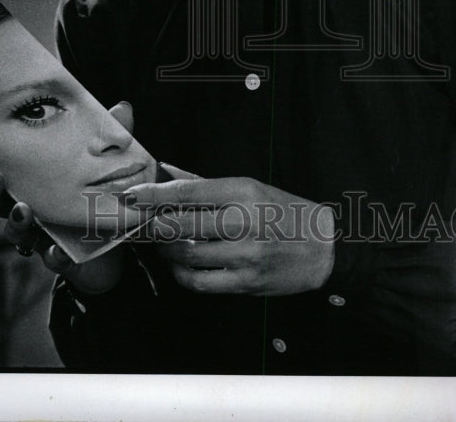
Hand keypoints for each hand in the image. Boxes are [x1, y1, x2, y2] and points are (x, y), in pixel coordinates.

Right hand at [0, 100, 135, 293]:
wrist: (117, 246)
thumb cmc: (98, 195)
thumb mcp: (106, 162)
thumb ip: (111, 135)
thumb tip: (122, 106)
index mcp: (31, 181)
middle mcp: (28, 208)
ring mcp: (41, 235)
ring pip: (16, 233)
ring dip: (16, 222)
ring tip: (24, 210)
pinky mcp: (61, 258)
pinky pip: (52, 260)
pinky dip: (53, 256)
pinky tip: (57, 250)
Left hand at [124, 169, 335, 295]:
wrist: (323, 248)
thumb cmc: (283, 212)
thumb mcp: (249, 187)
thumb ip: (205, 184)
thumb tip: (166, 172)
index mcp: (243, 192)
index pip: (187, 192)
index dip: (154, 194)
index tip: (132, 195)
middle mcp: (243, 222)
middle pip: (180, 225)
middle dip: (152, 224)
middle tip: (140, 221)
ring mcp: (245, 256)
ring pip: (186, 255)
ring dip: (164, 249)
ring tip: (161, 242)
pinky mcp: (246, 283)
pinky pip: (199, 282)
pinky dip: (181, 274)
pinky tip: (179, 265)